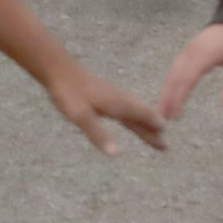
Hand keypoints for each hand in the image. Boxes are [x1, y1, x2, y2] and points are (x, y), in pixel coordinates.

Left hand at [46, 65, 166, 155]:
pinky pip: (123, 107)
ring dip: (144, 122)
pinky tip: (127, 116)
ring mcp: (110, 95)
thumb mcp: (81, 116)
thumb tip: (116, 154)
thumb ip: (98, 134)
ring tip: (153, 131)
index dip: (152, 126)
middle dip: (152, 129)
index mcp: (116, 104)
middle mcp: (118, 98)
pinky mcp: (102, 93)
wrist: (57, 69)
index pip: (140, 116)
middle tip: (164, 145)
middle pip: (140, 115)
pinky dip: (132, 115)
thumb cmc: (68, 93)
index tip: (165, 137)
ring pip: (133, 111)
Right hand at [158, 23, 222, 121]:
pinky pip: (175, 67)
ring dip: (166, 90)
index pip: (188, 78)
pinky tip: (168, 92)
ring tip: (162, 109)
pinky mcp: (188, 50)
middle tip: (163, 117)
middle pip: (175, 76)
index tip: (175, 114)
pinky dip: (170, 81)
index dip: (179, 97)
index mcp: (206, 55)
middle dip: (167, 96)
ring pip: (172, 71)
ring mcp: (188, 49)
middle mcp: (193, 52)